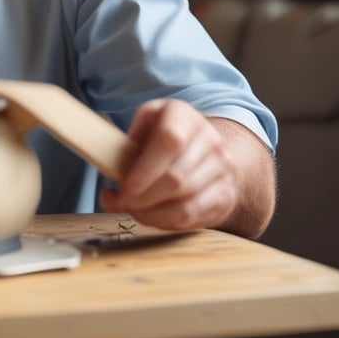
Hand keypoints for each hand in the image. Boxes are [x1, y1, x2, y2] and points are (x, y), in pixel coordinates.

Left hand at [100, 99, 238, 230]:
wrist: (201, 145)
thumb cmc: (159, 136)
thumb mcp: (140, 128)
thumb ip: (123, 154)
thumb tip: (111, 195)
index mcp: (182, 115)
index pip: (170, 140)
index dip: (146, 168)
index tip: (126, 187)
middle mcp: (210, 139)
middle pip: (178, 178)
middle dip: (144, 197)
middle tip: (123, 202)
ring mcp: (223, 168)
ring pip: (186, 202)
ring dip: (152, 213)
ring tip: (133, 209)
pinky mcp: (227, 195)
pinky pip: (194, 217)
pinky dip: (166, 222)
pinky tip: (152, 215)